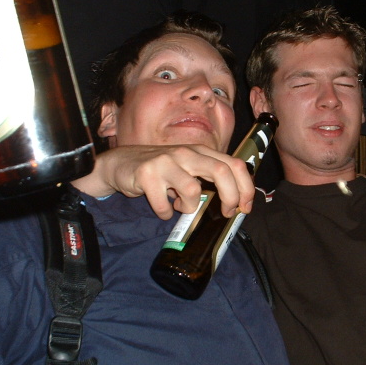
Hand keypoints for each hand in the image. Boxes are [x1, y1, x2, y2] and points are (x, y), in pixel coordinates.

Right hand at [71, 145, 254, 219]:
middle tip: (226, 212)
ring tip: (180, 206)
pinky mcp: (146, 174)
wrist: (120, 164)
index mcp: (200, 151)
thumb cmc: (160, 170)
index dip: (245, 187)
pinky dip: (165, 213)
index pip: (234, 164)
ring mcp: (166, 161)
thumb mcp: (187, 167)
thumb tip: (235, 201)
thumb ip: (208, 177)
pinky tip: (162, 207)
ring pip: (192, 190)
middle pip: (221, 171)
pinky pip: (164, 204)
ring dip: (189, 207)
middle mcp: (186, 153)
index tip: (245, 206)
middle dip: (230, 196)